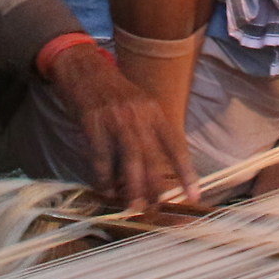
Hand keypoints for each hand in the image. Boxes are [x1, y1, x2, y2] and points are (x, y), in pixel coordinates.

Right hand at [46, 44, 200, 210]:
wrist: (84, 68)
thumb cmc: (114, 92)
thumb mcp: (140, 105)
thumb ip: (151, 131)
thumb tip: (159, 168)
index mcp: (155, 111)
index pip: (176, 146)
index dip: (187, 173)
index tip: (194, 195)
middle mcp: (139, 116)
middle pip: (153, 158)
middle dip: (156, 188)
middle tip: (156, 209)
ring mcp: (116, 120)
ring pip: (130, 161)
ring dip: (132, 188)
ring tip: (133, 206)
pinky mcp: (93, 124)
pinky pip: (102, 158)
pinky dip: (104, 178)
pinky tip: (105, 189)